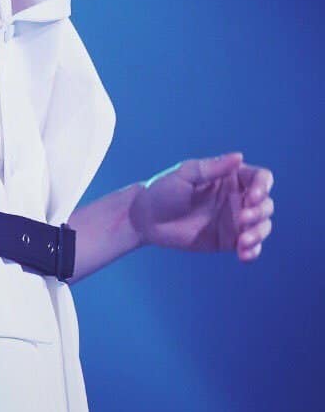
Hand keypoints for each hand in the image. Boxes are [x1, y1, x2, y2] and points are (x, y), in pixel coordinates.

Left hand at [128, 152, 274, 260]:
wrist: (146, 220)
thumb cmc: (163, 191)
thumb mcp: (185, 175)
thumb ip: (211, 168)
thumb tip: (239, 156)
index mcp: (230, 177)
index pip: (260, 178)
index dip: (263, 186)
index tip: (253, 196)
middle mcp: (237, 198)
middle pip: (266, 203)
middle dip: (260, 212)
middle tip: (242, 219)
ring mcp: (235, 220)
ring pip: (262, 226)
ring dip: (259, 233)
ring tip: (243, 242)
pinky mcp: (229, 241)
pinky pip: (250, 247)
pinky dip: (253, 251)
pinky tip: (244, 255)